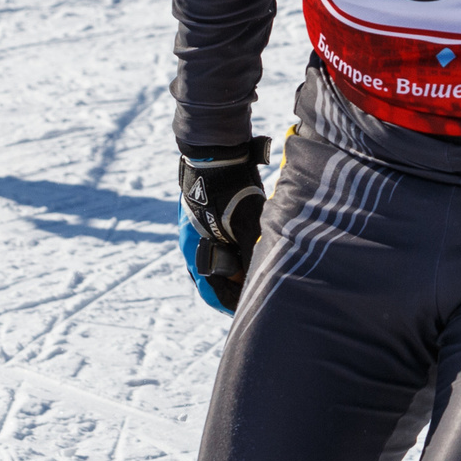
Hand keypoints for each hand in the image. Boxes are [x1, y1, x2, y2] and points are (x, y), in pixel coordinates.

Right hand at [178, 138, 268, 313]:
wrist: (217, 151)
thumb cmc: (231, 190)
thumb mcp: (248, 225)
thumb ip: (255, 253)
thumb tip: (268, 277)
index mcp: (196, 252)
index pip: (213, 293)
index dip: (234, 305)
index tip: (252, 309)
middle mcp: (191, 245)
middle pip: (216, 278)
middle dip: (239, 286)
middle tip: (260, 288)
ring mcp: (196, 230)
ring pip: (219, 259)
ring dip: (239, 265)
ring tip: (261, 264)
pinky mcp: (205, 217)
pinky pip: (220, 241)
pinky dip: (236, 248)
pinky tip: (255, 241)